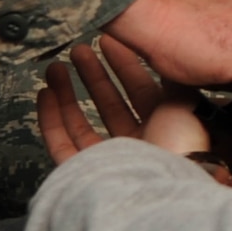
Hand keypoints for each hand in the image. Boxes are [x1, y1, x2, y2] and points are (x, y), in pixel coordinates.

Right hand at [36, 36, 209, 164]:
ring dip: (67, 93)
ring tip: (56, 67)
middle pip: (110, 104)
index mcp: (166, 128)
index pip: (141, 89)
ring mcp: (114, 161)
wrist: (168, 189)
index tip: (110, 41)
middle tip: (79, 50)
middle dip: (93, 75)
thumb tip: (172, 56)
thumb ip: (176, 78)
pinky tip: (45, 94)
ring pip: (83, 122)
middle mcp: (140, 145)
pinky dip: (51, 119)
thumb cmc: (183, 147)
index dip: (125, 64)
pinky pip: (63, 145)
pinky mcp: (88, 175)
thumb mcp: (186, 101)